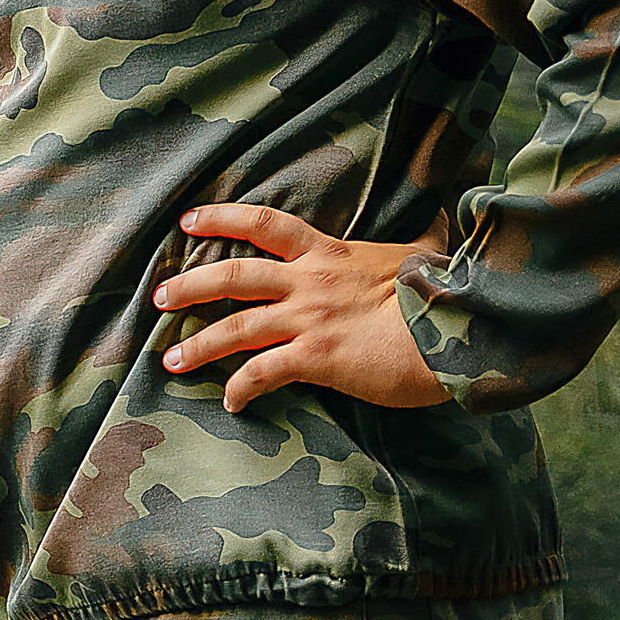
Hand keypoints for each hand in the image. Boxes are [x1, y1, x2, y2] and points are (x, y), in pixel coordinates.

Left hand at [155, 202, 447, 411]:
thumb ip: (404, 251)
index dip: (223, 217)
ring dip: (198, 345)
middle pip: (233, 275)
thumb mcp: (418, 258)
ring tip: (170, 360)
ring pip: (236, 328)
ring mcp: (310, 320)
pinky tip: (232, 402)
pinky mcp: (318, 358)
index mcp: (330, 253)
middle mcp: (310, 282)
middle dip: (189, 285)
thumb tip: (431, 240)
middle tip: (158, 296)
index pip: (265, 223)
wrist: (461, 325)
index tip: (189, 219)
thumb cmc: (446, 293)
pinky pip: (264, 374)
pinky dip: (241, 388)